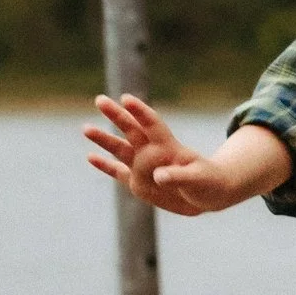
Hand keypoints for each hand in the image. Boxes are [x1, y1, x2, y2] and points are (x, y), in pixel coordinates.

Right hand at [83, 94, 279, 214]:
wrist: (210, 195)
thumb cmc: (209, 183)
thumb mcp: (198, 180)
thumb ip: (178, 177)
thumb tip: (157, 176)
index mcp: (170, 147)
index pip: (153, 125)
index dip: (140, 112)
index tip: (126, 98)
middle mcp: (153, 153)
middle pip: (131, 131)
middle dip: (116, 115)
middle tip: (99, 99)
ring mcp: (145, 167)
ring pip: (121, 150)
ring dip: (104, 139)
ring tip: (85, 127)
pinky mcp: (140, 183)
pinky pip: (119, 172)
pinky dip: (106, 166)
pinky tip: (90, 156)